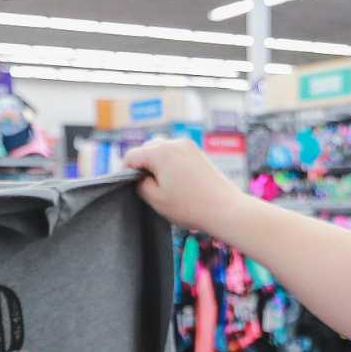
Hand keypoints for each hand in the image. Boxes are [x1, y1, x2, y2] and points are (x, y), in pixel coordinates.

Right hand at [122, 138, 245, 232]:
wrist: (224, 208)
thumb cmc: (190, 206)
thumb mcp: (156, 199)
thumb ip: (140, 184)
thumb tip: (139, 177)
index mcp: (160, 152)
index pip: (131, 156)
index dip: (125, 172)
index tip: (128, 187)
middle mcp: (174, 143)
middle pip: (147, 149)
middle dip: (142, 166)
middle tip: (146, 187)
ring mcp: (188, 146)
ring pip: (162, 150)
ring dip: (156, 164)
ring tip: (162, 185)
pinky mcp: (197, 153)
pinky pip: (176, 153)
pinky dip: (170, 164)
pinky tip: (176, 183)